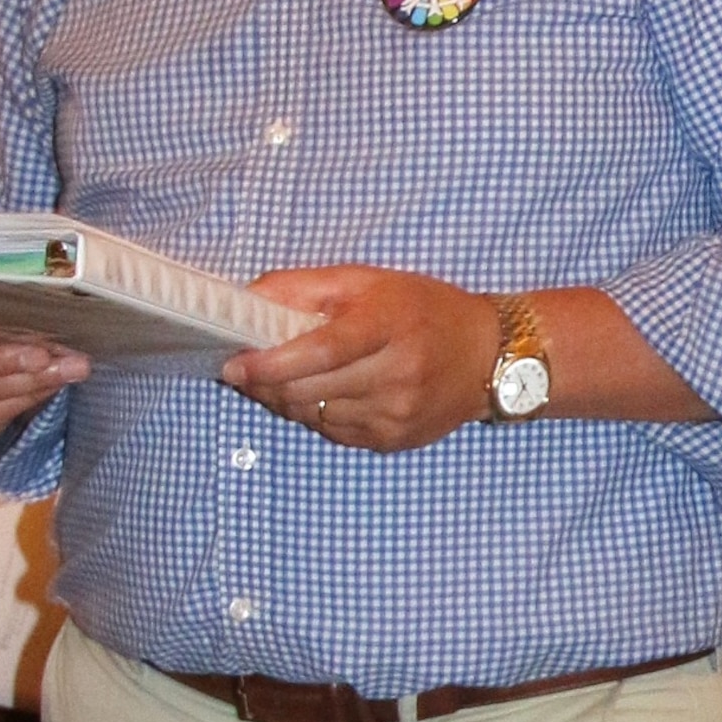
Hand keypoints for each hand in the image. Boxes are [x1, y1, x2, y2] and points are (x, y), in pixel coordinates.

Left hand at [223, 266, 499, 452]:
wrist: (486, 355)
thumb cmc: (423, 310)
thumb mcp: (369, 281)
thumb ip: (304, 286)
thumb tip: (246, 302)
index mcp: (391, 326)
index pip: (322, 351)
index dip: (272, 362)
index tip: (235, 364)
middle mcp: (398, 374)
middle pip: (309, 390)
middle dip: (265, 383)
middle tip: (245, 369)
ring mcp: (396, 412)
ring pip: (313, 415)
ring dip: (285, 399)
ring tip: (285, 377)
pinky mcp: (393, 439)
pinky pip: (332, 431)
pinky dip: (314, 413)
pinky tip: (323, 393)